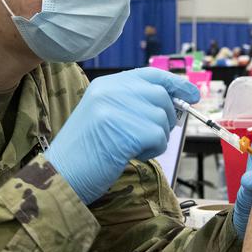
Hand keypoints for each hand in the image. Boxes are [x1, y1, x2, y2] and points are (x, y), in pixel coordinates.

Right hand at [46, 67, 199, 204]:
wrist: (60, 176)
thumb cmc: (84, 153)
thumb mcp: (104, 116)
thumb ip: (132, 104)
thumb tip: (171, 102)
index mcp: (105, 84)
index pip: (150, 75)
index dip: (174, 83)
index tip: (192, 95)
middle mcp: (111, 90)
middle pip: (160, 96)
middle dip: (166, 118)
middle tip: (150, 137)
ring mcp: (117, 107)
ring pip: (162, 118)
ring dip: (156, 138)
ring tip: (131, 148)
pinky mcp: (126, 129)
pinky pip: (158, 137)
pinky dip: (152, 150)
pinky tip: (131, 154)